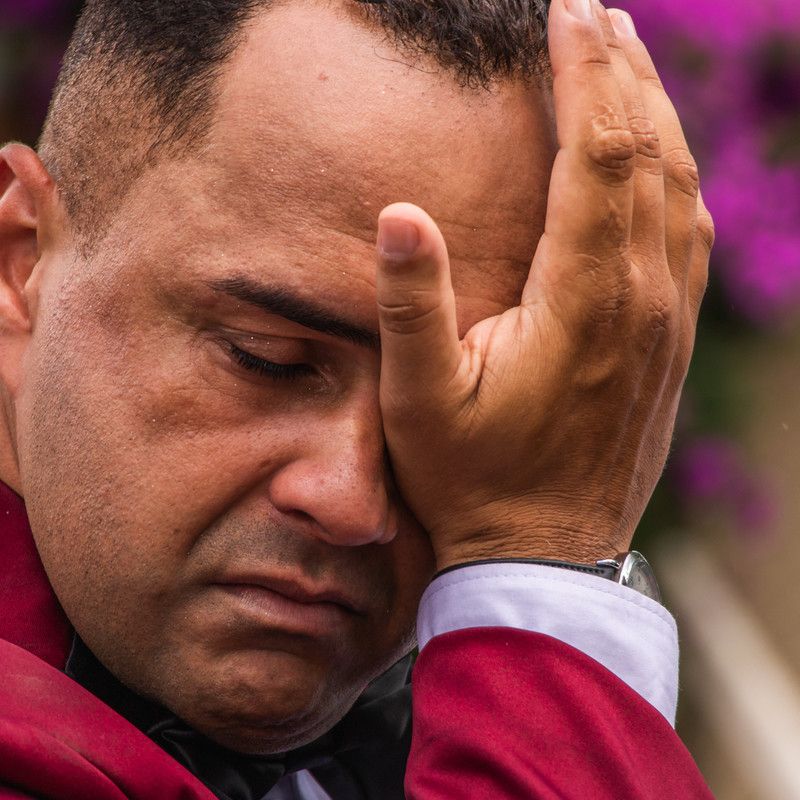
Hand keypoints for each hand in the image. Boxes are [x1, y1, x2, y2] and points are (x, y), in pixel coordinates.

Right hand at [374, 0, 714, 570]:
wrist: (543, 554)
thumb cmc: (473, 480)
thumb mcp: (420, 401)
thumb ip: (412, 306)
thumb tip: (399, 212)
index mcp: (583, 302)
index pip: (599, 154)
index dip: (585, 74)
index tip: (567, 13)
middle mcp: (642, 301)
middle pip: (651, 155)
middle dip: (624, 74)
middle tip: (596, 13)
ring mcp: (666, 324)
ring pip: (681, 190)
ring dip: (656, 117)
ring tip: (627, 63)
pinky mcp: (669, 346)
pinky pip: (690, 238)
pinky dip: (674, 178)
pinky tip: (658, 159)